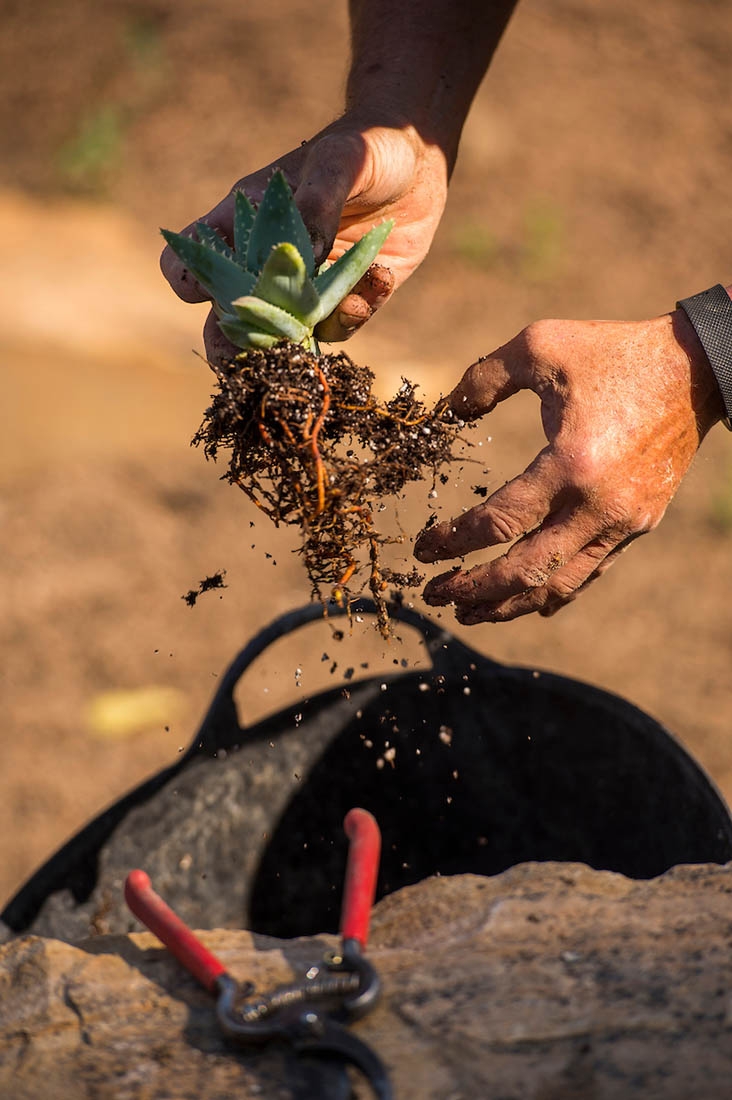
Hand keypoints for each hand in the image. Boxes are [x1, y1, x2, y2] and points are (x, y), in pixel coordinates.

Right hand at [160, 112, 448, 360]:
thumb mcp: (341, 162)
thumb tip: (302, 254)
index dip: (189, 278)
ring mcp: (304, 289)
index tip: (204, 290)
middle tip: (259, 355)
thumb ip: (316, 204)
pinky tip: (379, 277)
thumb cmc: (364, 147)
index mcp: (244, 222)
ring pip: (284, 336)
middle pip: (230, 318)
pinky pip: (339, 326)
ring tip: (347, 306)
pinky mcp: (343, 301)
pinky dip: (356, 312)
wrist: (418, 160)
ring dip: (309, 335)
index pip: (193, 257)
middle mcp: (266, 263)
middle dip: (237, 345)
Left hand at [414, 312, 724, 622]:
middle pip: (525, 573)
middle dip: (474, 591)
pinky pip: (590, 573)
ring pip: (559, 586)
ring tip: (469, 612)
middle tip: (434, 594)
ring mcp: (623, 522)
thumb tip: (446, 412)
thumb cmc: (615, 352)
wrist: (697, 368)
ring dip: (510, 605)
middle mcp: (598, 506)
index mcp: (570, 464)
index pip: (498, 523)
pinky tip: (527, 601)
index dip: (452, 542)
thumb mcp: (541, 344)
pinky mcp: (639, 525)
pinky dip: (554, 592)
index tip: (421, 550)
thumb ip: (485, 377)